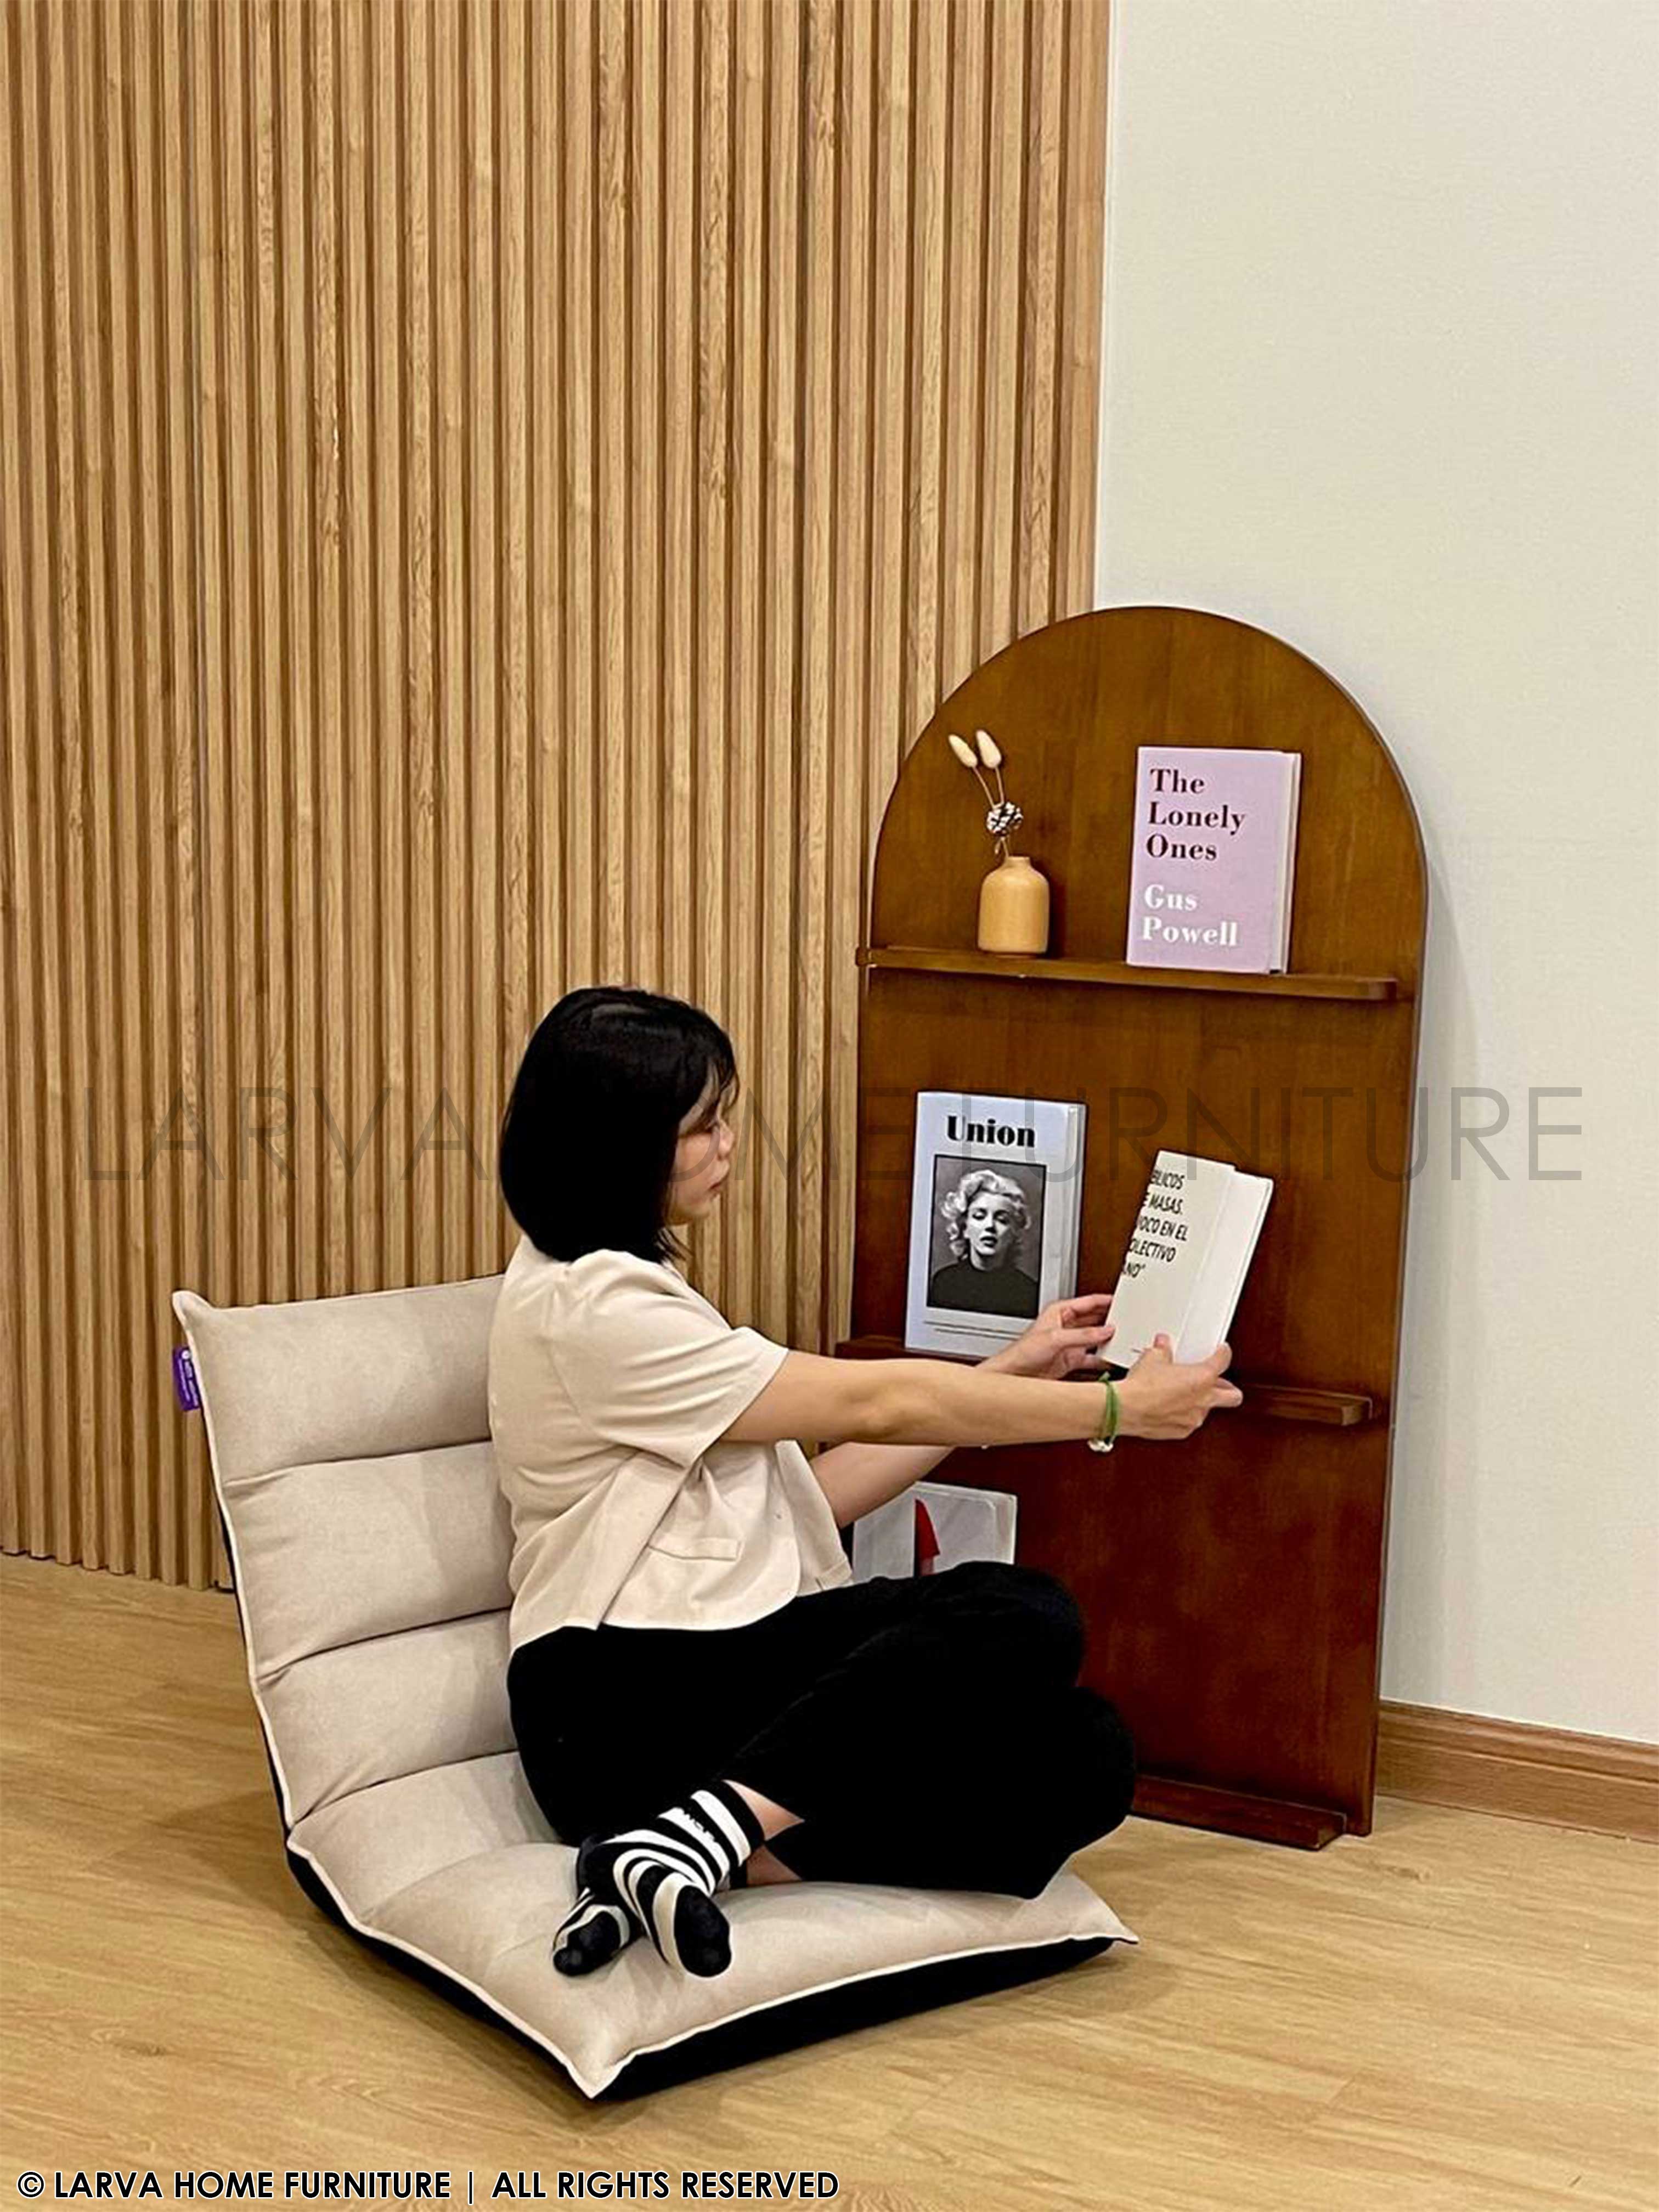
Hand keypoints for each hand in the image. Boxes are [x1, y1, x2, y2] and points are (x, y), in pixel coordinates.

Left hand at [983, 1292, 1116, 1380]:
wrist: (1014, 1375)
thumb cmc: (1023, 1352)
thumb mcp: (1055, 1338)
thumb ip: (1082, 1334)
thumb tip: (1105, 1330)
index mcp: (1059, 1312)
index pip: (1088, 1302)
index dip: (1105, 1301)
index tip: (1122, 1302)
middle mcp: (1066, 1326)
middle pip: (1094, 1320)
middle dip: (1110, 1320)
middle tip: (1127, 1322)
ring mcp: (1069, 1344)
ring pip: (1095, 1339)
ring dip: (1107, 1340)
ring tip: (1123, 1340)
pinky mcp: (1070, 1360)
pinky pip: (1091, 1358)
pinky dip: (1102, 1359)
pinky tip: (1111, 1360)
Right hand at [1115, 1335, 1243, 1438]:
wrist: (1126, 1409)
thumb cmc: (1142, 1386)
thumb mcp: (1152, 1358)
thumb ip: (1162, 1351)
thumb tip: (1162, 1346)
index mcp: (1202, 1377)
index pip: (1223, 1362)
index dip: (1224, 1354)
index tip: (1222, 1351)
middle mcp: (1204, 1399)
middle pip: (1233, 1396)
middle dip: (1230, 1388)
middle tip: (1220, 1381)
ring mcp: (1194, 1418)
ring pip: (1209, 1410)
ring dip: (1202, 1402)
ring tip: (1188, 1395)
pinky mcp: (1182, 1431)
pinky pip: (1190, 1422)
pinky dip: (1184, 1415)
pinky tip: (1172, 1408)